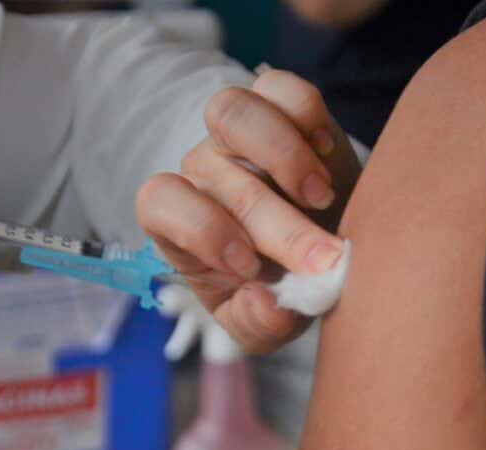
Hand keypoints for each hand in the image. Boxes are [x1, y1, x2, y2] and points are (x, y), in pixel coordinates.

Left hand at [136, 69, 360, 353]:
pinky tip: (327, 153)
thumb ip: (259, 324)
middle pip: (220, 179)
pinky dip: (305, 114)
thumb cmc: (282, 287)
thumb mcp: (266, 324)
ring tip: (322, 197)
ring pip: (233, 114)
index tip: (249, 268)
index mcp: (181, 224)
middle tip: (325, 261)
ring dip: (282, 155)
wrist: (323, 248)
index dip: (200, 230)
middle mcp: (202, 172)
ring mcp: (236, 135)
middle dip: (277, 226)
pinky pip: (280, 88)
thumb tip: (266, 302)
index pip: (159, 201)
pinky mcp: (280, 106)